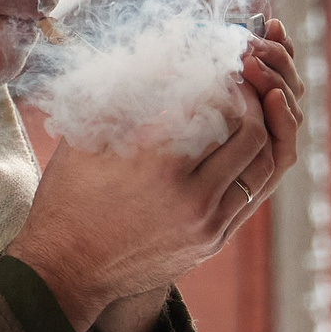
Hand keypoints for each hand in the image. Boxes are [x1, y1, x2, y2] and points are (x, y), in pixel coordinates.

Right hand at [10, 19, 305, 330]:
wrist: (66, 271)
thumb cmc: (67, 201)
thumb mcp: (83, 144)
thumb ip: (119, 100)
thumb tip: (154, 61)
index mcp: (156, 166)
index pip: (214, 105)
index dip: (221, 77)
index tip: (216, 61)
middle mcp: (191, 196)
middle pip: (250, 131)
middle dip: (251, 97)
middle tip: (241, 78)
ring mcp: (208, 223)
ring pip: (264, 163)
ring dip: (263, 127)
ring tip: (248, 107)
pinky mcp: (214, 240)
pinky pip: (254, 193)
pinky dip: (255, 161)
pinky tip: (243, 143)